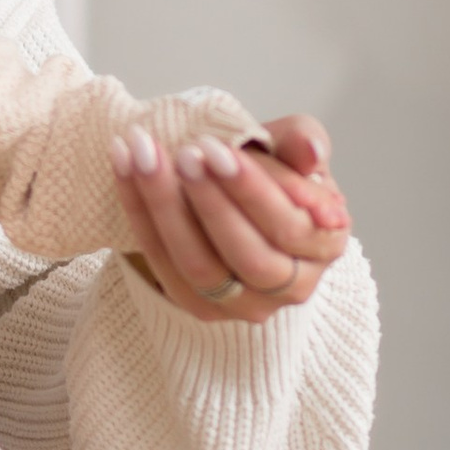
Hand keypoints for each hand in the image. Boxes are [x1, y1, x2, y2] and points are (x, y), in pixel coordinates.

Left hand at [110, 109, 349, 323]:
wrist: (231, 199)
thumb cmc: (269, 175)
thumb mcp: (290, 149)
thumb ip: (302, 142)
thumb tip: (310, 151)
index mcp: (325, 244)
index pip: (290, 227)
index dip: (251, 190)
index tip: (215, 149)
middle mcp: (292, 287)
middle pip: (248, 256)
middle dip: (209, 202)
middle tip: (182, 154)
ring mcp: (244, 305)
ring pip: (201, 266)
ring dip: (165, 207)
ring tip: (143, 155)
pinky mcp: (199, 307)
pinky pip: (164, 267)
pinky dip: (139, 215)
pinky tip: (124, 167)